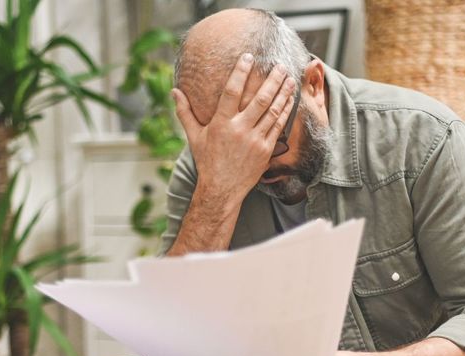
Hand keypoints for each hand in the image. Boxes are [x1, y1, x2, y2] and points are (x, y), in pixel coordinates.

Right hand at [171, 53, 295, 206]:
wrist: (221, 190)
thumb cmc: (207, 162)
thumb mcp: (194, 136)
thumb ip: (185, 112)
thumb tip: (174, 92)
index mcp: (221, 124)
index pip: (231, 91)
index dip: (240, 72)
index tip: (249, 57)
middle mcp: (239, 130)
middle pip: (260, 99)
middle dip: (272, 80)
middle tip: (279, 65)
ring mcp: (254, 140)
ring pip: (273, 111)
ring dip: (283, 93)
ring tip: (289, 78)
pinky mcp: (266, 150)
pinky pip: (278, 126)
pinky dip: (285, 111)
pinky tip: (290, 99)